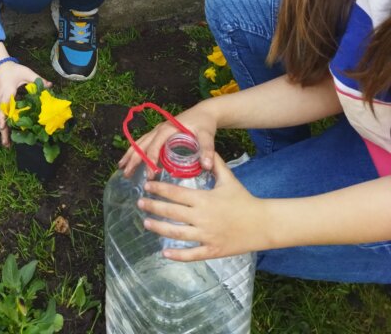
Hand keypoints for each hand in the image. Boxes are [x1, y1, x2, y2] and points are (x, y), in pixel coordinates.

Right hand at [0, 60, 46, 147]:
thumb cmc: (11, 69)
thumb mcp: (25, 72)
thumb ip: (37, 79)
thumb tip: (50, 86)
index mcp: (7, 92)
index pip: (4, 107)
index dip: (4, 117)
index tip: (4, 127)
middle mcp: (1, 100)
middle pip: (1, 118)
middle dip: (4, 131)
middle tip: (7, 145)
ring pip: (0, 118)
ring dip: (3, 130)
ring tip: (7, 144)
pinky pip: (1, 115)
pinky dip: (4, 124)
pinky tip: (8, 132)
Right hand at [119, 100, 217, 177]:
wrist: (204, 112)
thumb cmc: (204, 123)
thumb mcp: (206, 135)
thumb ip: (207, 149)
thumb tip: (206, 166)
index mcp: (168, 129)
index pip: (155, 146)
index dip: (151, 160)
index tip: (150, 176)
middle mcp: (160, 129)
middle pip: (142, 144)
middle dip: (133, 159)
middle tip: (127, 173)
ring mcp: (158, 130)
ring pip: (140, 142)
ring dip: (130, 154)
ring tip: (122, 167)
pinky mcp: (160, 133)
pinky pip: (144, 142)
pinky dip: (135, 150)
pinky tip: (131, 159)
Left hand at [138, 154, 263, 260]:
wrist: (262, 224)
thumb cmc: (243, 199)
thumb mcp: (228, 178)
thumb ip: (215, 162)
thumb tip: (205, 148)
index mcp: (204, 199)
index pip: (176, 193)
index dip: (159, 189)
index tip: (147, 185)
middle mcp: (202, 218)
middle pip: (172, 212)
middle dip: (153, 207)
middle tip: (139, 202)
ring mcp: (206, 236)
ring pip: (177, 234)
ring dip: (159, 228)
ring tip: (146, 223)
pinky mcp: (212, 250)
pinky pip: (192, 254)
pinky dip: (177, 254)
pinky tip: (164, 252)